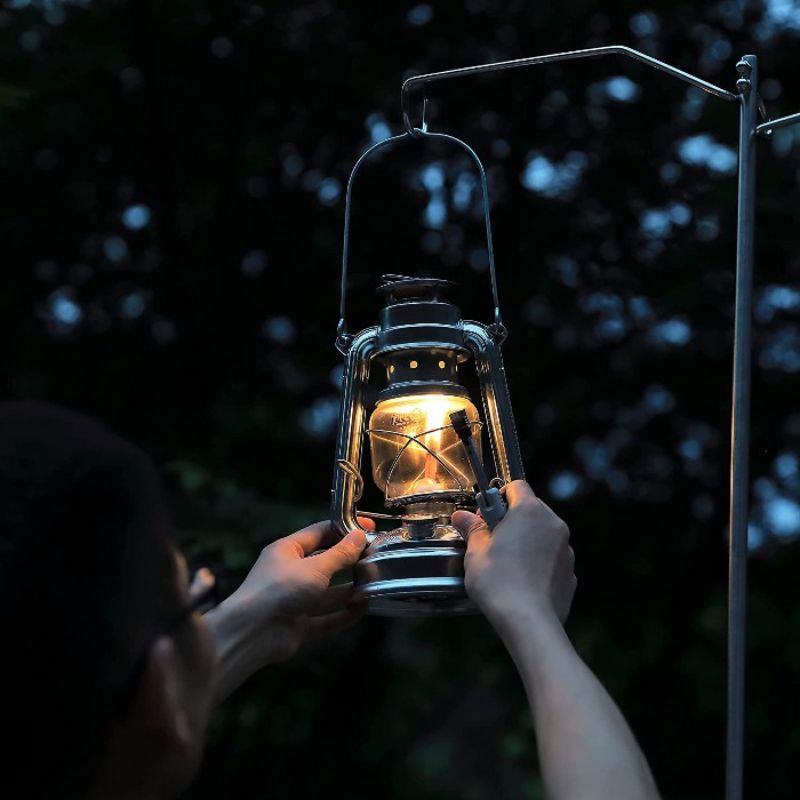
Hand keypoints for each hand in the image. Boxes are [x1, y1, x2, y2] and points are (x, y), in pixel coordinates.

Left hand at [206, 519, 371, 702]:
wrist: (251, 634)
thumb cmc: (280, 589)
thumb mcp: (314, 568)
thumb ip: (340, 554)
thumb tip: (359, 536)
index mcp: (288, 551)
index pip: (320, 533)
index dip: (345, 530)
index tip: (370, 528)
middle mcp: (291, 573)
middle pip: (326, 563)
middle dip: (350, 561)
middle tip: (377, 557)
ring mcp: (295, 600)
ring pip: (328, 593)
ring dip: (350, 590)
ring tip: (374, 584)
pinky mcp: (300, 625)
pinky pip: (326, 618)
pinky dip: (343, 615)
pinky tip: (363, 609)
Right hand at [452, 480, 575, 627]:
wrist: (530, 623)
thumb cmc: (499, 582)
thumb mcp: (476, 553)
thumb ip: (472, 529)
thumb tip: (461, 515)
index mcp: (529, 512)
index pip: (517, 486)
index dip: (499, 496)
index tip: (487, 516)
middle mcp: (553, 524)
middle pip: (532, 508)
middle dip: (513, 519)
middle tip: (493, 540)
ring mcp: (566, 548)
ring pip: (544, 532)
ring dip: (528, 539)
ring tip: (509, 563)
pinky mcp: (571, 571)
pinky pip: (553, 556)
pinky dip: (540, 560)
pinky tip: (524, 580)